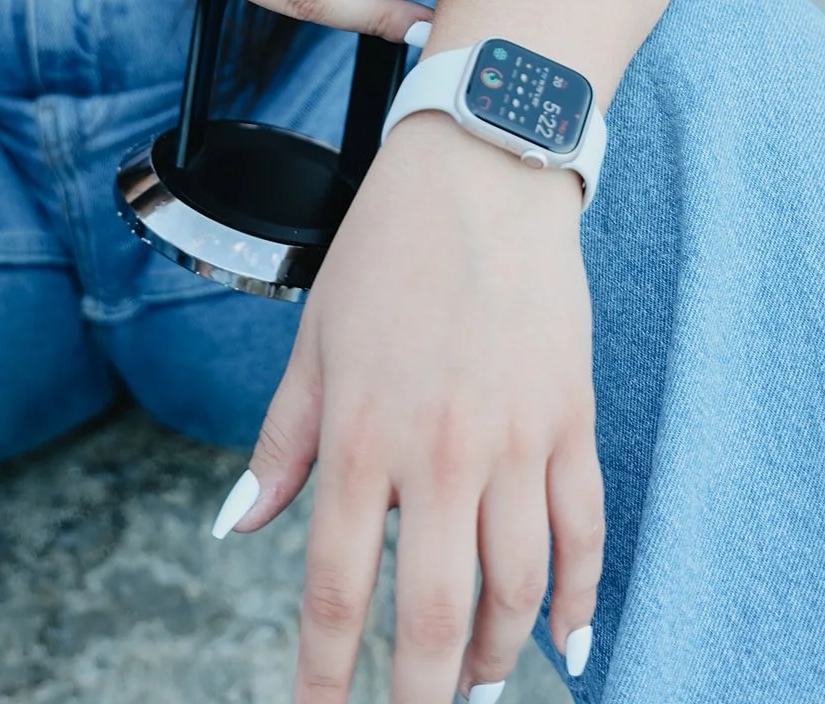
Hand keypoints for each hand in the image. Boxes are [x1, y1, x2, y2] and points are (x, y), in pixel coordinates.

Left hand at [215, 114, 603, 701]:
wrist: (480, 173)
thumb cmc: (386, 251)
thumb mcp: (314, 342)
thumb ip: (281, 442)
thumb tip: (240, 524)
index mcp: (362, 436)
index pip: (337, 590)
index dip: (323, 677)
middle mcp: (440, 453)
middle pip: (436, 616)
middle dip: (421, 696)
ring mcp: (517, 440)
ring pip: (518, 588)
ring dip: (498, 656)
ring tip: (477, 686)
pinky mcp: (571, 419)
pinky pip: (584, 530)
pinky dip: (580, 596)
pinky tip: (568, 639)